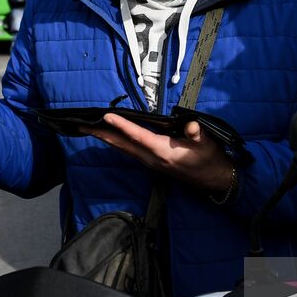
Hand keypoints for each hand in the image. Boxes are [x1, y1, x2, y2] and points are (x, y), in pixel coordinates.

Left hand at [88, 116, 234, 194]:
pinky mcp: (152, 164)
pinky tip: (111, 138)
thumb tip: (190, 126)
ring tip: (91, 129)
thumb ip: (197, 134)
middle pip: (123, 145)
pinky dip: (118, 143)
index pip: (139, 136)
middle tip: (83, 125)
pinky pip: (130, 152)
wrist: (213, 180)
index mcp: (164, 151)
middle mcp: (152, 159)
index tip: (106, 116)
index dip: (122, 126)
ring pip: (124, 149)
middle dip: (103, 134)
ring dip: (107, 139)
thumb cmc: (210, 159)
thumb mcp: (207, 144)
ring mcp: (151, 163)